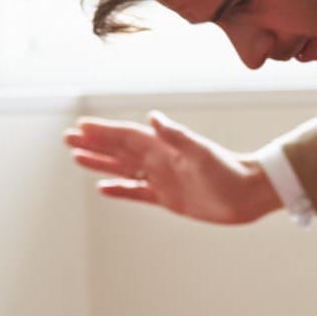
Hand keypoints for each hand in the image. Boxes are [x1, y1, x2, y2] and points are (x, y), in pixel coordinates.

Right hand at [64, 111, 279, 223]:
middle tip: (67, 138)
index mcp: (164, 147)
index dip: (104, 132)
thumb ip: (177, 136)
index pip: (127, 136)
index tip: (81, 126)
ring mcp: (162, 179)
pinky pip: (137, 192)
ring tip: (76, 157)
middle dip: (94, 144)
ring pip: (123, 169)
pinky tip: (102, 188)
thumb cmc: (229, 171)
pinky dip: (120, 189)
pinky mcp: (168, 198)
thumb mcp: (202, 153)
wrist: (249, 194)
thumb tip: (154, 117)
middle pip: (119, 150)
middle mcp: (160, 160)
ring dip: (101, 163)